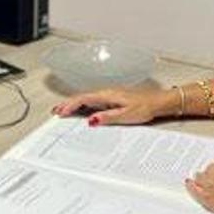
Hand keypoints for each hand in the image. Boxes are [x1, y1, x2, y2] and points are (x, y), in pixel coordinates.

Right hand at [50, 87, 174, 125]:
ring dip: (74, 104)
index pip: (83, 99)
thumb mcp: (126, 115)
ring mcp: (108, 96)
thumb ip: (107, 118)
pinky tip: (81, 110)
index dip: (70, 106)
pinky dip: (83, 105)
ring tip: (63, 111)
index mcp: (107, 96)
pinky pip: (93, 101)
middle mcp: (106, 93)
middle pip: (82, 97)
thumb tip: (91, 120)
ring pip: (86, 99)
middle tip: (55, 112)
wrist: (158, 102)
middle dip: (67, 104)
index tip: (60, 113)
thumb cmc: (145, 107)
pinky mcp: (112, 99)